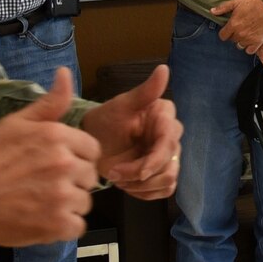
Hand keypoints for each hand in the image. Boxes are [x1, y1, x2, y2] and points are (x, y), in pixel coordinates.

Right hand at [0, 69, 101, 244]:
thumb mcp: (15, 123)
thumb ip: (49, 103)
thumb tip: (65, 73)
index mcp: (57, 136)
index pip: (92, 149)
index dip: (76, 157)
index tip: (57, 165)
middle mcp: (64, 164)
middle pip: (89, 176)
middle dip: (73, 180)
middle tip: (44, 184)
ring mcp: (62, 196)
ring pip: (85, 202)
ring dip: (68, 204)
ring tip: (41, 202)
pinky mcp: (57, 225)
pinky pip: (78, 226)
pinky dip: (63, 226)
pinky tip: (43, 219)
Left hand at [81, 64, 181, 200]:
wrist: (92, 142)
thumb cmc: (105, 121)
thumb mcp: (121, 106)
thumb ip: (145, 91)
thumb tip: (164, 69)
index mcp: (164, 116)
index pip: (168, 142)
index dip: (154, 160)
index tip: (136, 170)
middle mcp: (171, 136)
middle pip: (170, 165)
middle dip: (140, 174)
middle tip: (114, 173)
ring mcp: (168, 156)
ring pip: (168, 180)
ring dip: (141, 185)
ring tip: (118, 178)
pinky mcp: (162, 173)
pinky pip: (164, 190)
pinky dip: (144, 192)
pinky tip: (127, 184)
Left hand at [212, 0, 262, 52]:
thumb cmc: (254, 4)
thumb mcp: (237, 2)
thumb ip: (223, 8)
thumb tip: (212, 11)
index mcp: (233, 25)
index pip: (222, 36)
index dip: (225, 33)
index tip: (229, 29)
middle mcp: (239, 34)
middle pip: (232, 40)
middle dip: (234, 35)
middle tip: (240, 28)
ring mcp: (248, 39)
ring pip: (240, 45)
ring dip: (242, 41)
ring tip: (246, 34)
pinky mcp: (257, 43)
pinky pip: (249, 51)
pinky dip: (249, 47)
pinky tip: (252, 40)